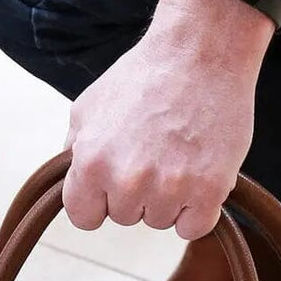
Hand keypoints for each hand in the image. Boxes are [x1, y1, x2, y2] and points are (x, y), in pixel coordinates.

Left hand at [63, 0, 273, 240]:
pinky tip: (197, 176)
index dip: (98, 202)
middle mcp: (129, 180)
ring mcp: (170, 188)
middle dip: (136, 194)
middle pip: (125, 218)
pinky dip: (196, 210)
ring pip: (160, 221)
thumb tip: (73, 184)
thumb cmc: (146, 76)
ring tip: (177, 155)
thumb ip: (75, 151)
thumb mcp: (89, 106)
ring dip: (168, 199)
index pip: (84, 217)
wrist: (201, 52)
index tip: (112, 186)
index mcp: (92, 162)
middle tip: (153, 153)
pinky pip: (193, 228)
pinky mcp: (208, 190)